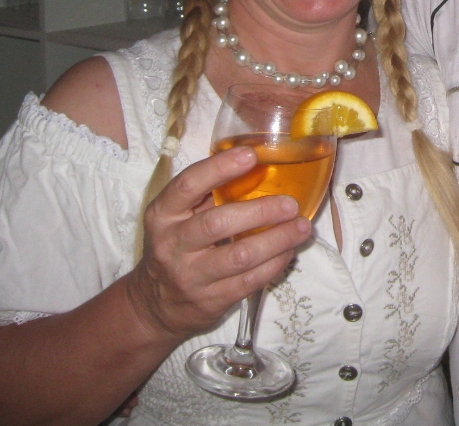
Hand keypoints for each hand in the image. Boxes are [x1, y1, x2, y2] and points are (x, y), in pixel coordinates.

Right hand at [126, 144, 311, 341]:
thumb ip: (208, 194)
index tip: (251, 155)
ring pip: (240, 256)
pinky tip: (289, 250)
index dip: (219, 168)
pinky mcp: (211, 300)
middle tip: (291, 204)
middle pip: (218, 223)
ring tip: (302, 227)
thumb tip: (261, 165)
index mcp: (162, 214)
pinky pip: (250, 281)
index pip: (187, 185)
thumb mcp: (178, 216)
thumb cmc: (177, 245)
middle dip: (261, 211)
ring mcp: (191, 276)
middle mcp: (172, 245)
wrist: (156, 304)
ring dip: (278, 240)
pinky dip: (275, 264)